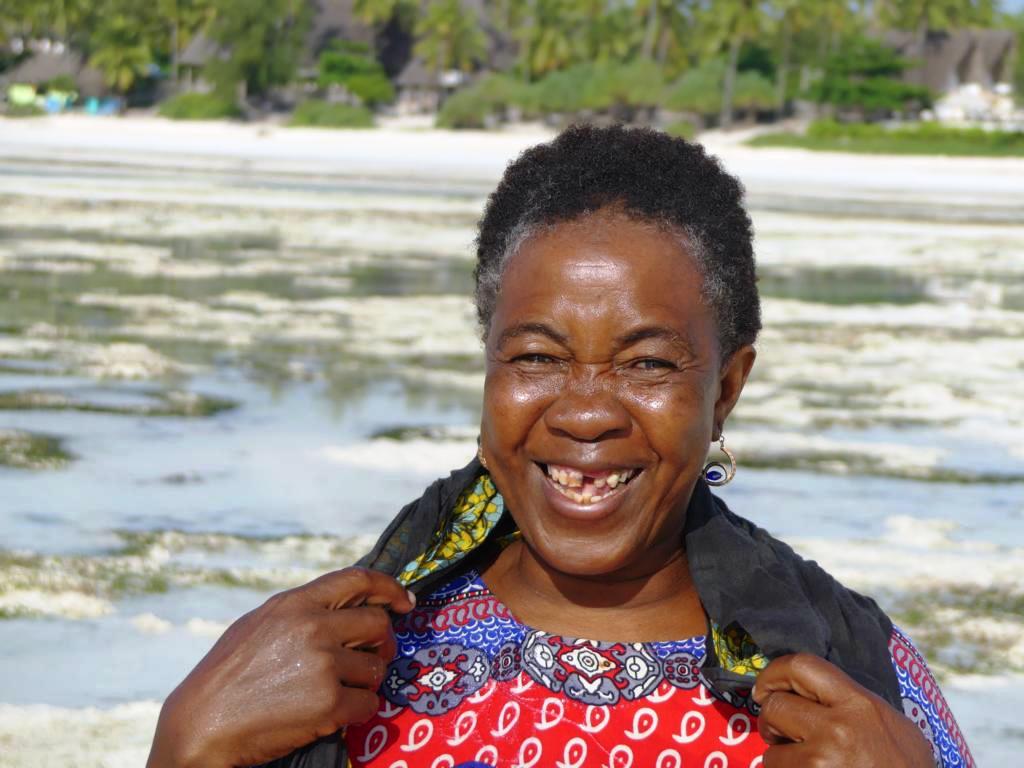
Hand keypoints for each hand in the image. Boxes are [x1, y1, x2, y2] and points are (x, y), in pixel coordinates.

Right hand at [147, 567, 415, 767]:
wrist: (202, 724)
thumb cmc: (227, 676)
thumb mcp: (260, 623)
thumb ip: (302, 611)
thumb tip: (346, 606)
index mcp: (296, 603)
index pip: (358, 580)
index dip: (389, 588)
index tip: (404, 601)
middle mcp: (314, 627)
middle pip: (378, 624)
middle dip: (382, 642)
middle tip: (373, 657)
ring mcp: (324, 664)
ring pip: (376, 667)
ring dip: (365, 681)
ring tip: (339, 690)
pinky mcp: (329, 703)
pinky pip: (368, 703)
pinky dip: (357, 710)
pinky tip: (334, 713)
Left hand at [752, 653, 934, 767]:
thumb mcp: (890, 725)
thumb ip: (851, 704)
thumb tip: (808, 693)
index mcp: (859, 704)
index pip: (802, 665)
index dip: (774, 673)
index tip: (765, 689)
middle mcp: (838, 729)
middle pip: (775, 707)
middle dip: (772, 723)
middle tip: (781, 735)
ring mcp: (823, 761)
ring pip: (771, 753)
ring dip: (781, 761)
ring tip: (805, 766)